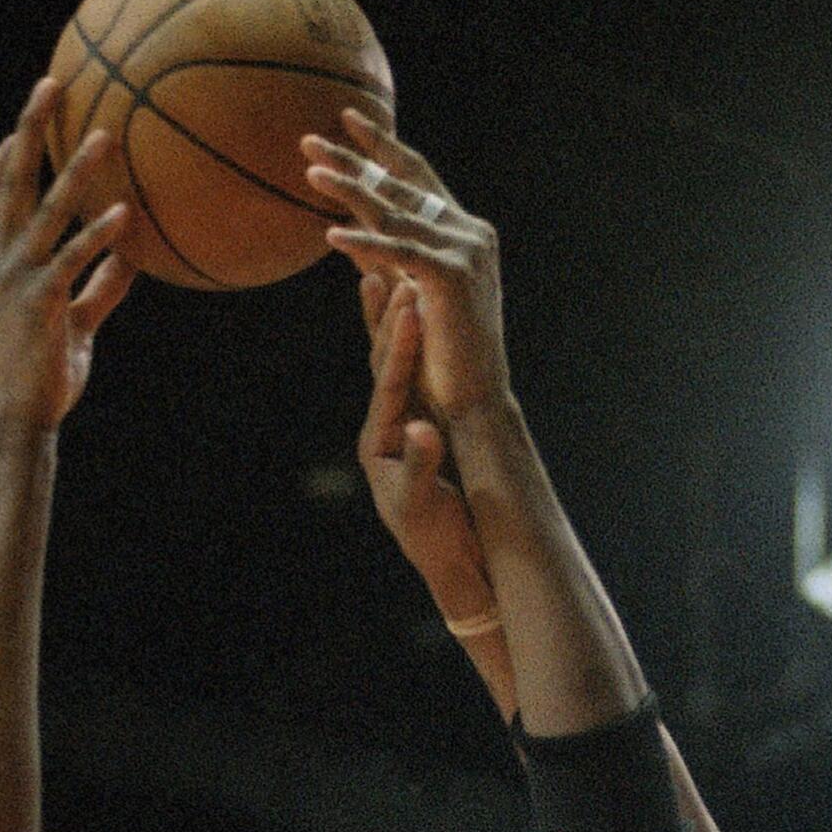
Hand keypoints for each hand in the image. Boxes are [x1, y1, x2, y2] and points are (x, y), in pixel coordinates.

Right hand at [0, 78, 133, 433]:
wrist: (21, 418)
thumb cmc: (44, 374)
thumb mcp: (74, 322)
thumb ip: (100, 286)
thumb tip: (134, 258)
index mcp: (0, 260)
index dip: (3, 152)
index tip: (24, 120)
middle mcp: (1, 259)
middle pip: (10, 178)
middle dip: (28, 127)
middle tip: (51, 82)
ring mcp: (18, 279)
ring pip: (44, 210)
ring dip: (74, 171)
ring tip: (103, 136)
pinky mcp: (40, 303)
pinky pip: (71, 259)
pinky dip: (97, 235)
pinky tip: (124, 215)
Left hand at [303, 114, 510, 423]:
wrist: (475, 404)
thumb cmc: (441, 362)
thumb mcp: (407, 298)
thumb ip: (384, 262)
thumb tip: (349, 232)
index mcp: (464, 233)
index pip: (417, 178)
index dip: (381, 148)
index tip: (346, 121)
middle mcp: (470, 233)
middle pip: (402, 184)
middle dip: (354, 159)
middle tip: (308, 139)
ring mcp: (465, 251)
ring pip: (397, 212)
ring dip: (350, 190)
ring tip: (310, 174)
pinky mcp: (453, 277)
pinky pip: (400, 252)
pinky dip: (365, 243)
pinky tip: (330, 236)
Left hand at [353, 274, 495, 623]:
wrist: (450, 565)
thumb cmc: (436, 540)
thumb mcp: (426, 504)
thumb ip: (422, 463)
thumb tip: (421, 429)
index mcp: (380, 442)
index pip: (389, 383)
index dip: (399, 345)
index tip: (410, 306)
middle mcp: (386, 426)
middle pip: (383, 363)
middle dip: (389, 318)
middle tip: (390, 267)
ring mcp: (401, 424)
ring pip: (394, 363)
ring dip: (392, 320)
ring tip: (388, 272)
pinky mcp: (419, 427)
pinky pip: (412, 375)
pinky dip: (410, 342)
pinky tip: (411, 312)